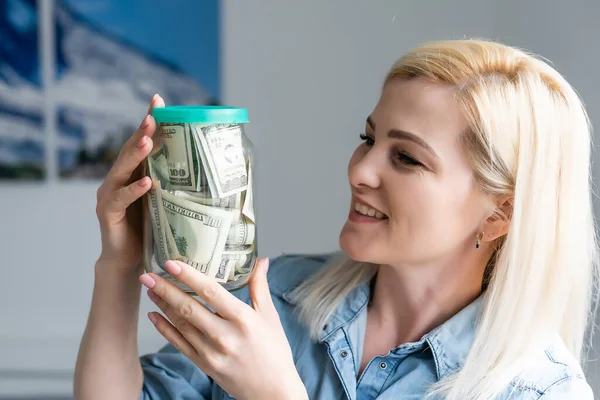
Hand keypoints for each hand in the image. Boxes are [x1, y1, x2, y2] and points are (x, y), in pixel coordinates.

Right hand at [95, 94, 164, 269]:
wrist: (129, 259)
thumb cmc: (149, 228)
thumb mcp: (163, 201)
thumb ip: (173, 183)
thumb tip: (206, 169)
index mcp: (132, 172)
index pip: (141, 142)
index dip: (149, 121)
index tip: (158, 100)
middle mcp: (118, 178)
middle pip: (130, 150)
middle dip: (142, 131)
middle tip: (153, 115)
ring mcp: (109, 194)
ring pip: (123, 169)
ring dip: (136, 154)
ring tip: (149, 140)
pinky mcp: (108, 212)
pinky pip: (121, 198)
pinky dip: (134, 189)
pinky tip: (147, 182)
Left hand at [139, 259, 307, 399]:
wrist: (272, 391)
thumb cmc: (274, 352)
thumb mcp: (270, 316)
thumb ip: (260, 287)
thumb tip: (260, 261)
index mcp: (243, 319)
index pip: (211, 292)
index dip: (189, 276)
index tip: (172, 263)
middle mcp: (225, 335)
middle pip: (189, 308)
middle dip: (165, 289)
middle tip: (147, 275)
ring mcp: (211, 352)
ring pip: (181, 324)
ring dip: (162, 305)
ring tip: (150, 289)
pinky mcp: (203, 364)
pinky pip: (179, 344)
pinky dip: (164, 329)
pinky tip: (154, 316)